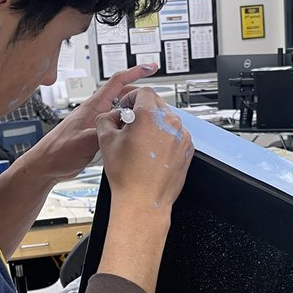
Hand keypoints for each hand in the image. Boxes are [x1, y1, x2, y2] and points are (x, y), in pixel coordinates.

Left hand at [27, 64, 158, 180]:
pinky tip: (130, 138)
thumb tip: (125, 127)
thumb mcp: (85, 141)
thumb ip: (106, 131)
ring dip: (133, 116)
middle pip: (122, 96)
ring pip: (120, 114)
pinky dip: (126, 129)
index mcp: (93, 107)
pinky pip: (115, 127)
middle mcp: (95, 112)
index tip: (150, 67)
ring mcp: (96, 123)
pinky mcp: (95, 135)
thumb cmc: (58, 151)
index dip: (135, 72)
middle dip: (139, 96)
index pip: (117, 82)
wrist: (45, 166)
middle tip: (153, 102)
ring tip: (144, 122)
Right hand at [95, 88, 192, 215]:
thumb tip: (108, 116)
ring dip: (154, 124)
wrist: (143, 200)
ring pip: (167, 120)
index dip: (131, 97)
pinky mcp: (187, 149)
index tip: (126, 106)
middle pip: (157, 104)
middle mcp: (170, 123)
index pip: (144, 92)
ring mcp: (181, 137)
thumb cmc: (128, 176)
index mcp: (150, 116)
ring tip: (140, 141)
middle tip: (130, 123)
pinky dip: (164, 138)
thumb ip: (105, 119)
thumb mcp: (106, 140)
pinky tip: (151, 151)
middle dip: (142, 110)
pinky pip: (175, 135)